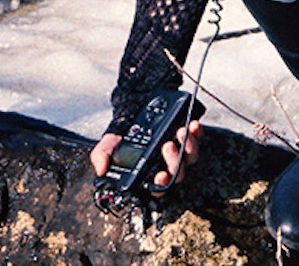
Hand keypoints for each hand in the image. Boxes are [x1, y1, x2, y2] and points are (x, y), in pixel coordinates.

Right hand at [88, 121, 204, 185]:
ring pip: (190, 157)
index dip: (162, 184)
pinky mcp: (187, 137)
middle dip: (174, 160)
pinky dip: (197, 133)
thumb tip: (101, 171)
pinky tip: (192, 125)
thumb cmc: (122, 135)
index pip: (159, 186)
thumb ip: (101, 158)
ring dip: (188, 146)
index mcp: (149, 173)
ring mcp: (179, 152)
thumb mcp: (107, 146)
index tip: (160, 175)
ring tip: (180, 132)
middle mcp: (166, 165)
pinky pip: (197, 139)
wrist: (131, 112)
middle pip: (177, 172)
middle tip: (167, 146)